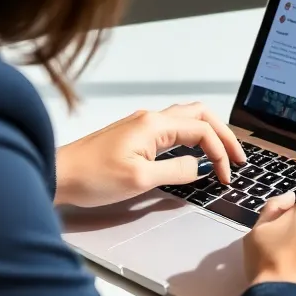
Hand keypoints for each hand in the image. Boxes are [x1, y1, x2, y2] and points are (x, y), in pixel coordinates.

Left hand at [54, 102, 245, 207]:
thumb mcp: (140, 179)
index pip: (203, 131)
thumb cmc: (91, 177)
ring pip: (187, 119)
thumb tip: (202, 167)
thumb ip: (177, 171)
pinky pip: (173, 128)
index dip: (220, 154)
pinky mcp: (135, 134)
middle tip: (238, 158)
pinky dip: (191, 137)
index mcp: (155, 124)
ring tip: (222, 154)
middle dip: (223, 135)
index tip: (225, 177)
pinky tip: (194, 153)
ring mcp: (142, 124)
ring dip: (208, 134)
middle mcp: (151, 118)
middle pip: (200, 115)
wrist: (58, 174)